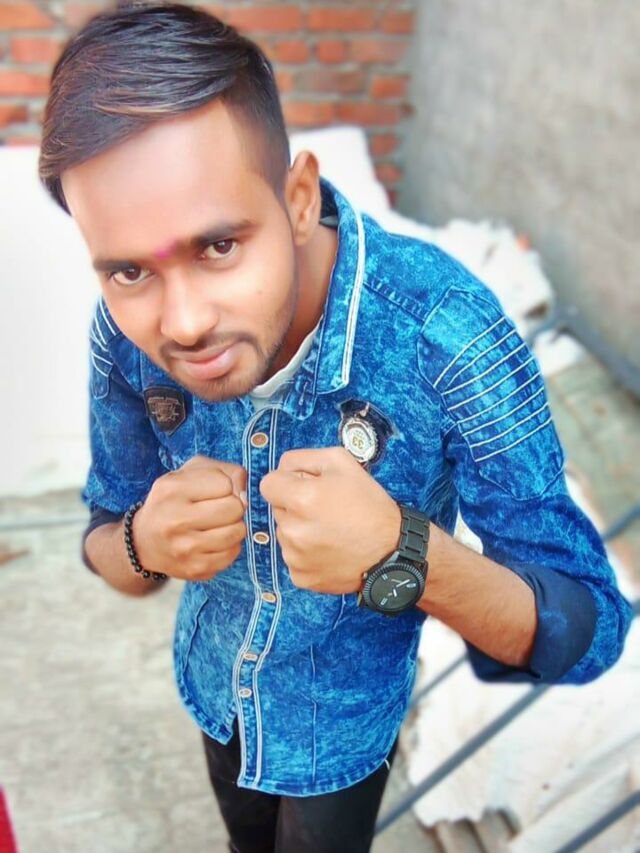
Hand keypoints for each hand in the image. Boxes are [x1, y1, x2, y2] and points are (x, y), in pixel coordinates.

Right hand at [133, 455, 247, 580]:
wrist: (144, 541)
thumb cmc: (174, 501)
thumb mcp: (190, 473)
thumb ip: (225, 471)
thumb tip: (245, 495)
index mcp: (171, 489)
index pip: (224, 484)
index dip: (224, 486)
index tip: (210, 492)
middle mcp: (174, 519)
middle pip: (234, 508)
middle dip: (233, 506)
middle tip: (219, 509)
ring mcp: (184, 548)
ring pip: (237, 532)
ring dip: (234, 526)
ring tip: (219, 525)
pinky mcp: (194, 568)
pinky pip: (232, 553)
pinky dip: (230, 545)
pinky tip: (215, 541)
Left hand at [259, 447, 400, 593]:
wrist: (392, 551)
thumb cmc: (370, 504)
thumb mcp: (342, 463)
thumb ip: (303, 458)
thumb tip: (282, 468)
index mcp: (300, 499)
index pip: (268, 484)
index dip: (286, 483)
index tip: (304, 488)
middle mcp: (292, 530)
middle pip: (277, 510)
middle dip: (295, 506)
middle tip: (326, 510)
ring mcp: (294, 557)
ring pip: (285, 534)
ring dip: (300, 530)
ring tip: (331, 531)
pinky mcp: (300, 577)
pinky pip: (293, 558)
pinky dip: (307, 553)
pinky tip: (330, 549)